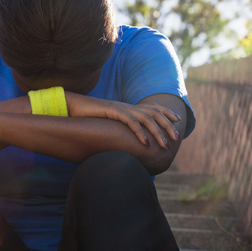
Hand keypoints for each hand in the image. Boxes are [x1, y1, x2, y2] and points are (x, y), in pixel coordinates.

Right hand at [65, 92, 180, 148]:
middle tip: (177, 138)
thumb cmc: (89, 118)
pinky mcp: (113, 111)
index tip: (178, 121)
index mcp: (128, 108)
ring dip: (157, 132)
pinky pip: (130, 121)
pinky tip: (145, 143)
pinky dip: (139, 132)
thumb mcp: (108, 123)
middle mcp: (128, 106)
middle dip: (167, 125)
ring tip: (165, 144)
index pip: (152, 108)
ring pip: (146, 118)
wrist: (73, 107)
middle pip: (154, 113)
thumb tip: (127, 140)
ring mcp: (121, 107)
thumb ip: (119, 128)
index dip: (166, 112)